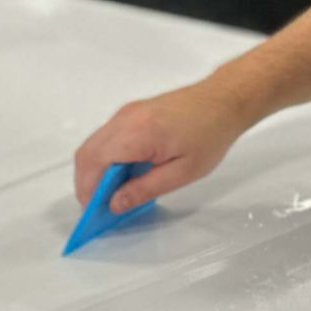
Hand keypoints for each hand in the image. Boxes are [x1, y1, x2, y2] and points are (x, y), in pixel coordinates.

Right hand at [73, 75, 254, 212]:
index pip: (95, 163)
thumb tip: (116, 203)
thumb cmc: (210, 132)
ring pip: (94, 145)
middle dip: (86, 183)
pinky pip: (106, 137)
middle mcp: (126, 119)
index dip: (88, 189)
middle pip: (87, 154)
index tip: (94, 210)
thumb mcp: (182, 172)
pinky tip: (121, 174)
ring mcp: (126, 113)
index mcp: (138, 133)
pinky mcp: (131, 113)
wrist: (223, 100)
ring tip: (111, 193)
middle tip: (99, 206)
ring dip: (95, 170)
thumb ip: (145, 189)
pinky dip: (104, 158)